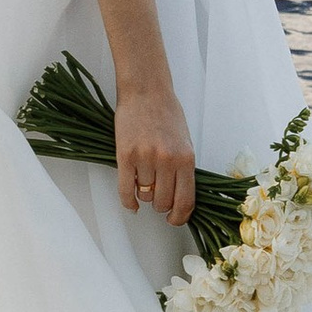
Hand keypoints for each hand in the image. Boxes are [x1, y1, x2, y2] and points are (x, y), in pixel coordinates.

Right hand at [115, 82, 195, 226]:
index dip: (180, 216)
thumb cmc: (167, 113)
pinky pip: (126, 190)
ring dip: (145, 196)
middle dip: (161, 206)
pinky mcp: (125, 155)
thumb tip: (180, 197)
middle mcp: (167, 160)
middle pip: (163, 202)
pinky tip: (131, 203)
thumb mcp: (185, 141)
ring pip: (145, 195)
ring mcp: (145, 158)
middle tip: (159, 200)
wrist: (146, 91)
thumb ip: (183, 169)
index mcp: (186, 158)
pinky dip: (128, 201)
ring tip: (145, 184)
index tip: (175, 219)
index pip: (186, 200)